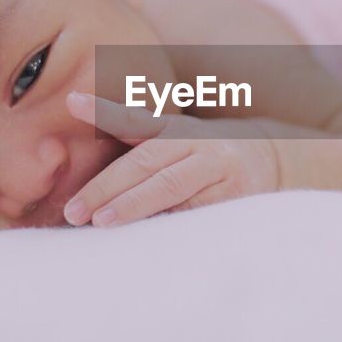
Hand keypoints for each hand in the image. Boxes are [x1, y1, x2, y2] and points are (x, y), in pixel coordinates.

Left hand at [62, 92, 280, 226]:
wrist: (270, 160)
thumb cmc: (199, 153)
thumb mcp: (170, 136)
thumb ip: (127, 128)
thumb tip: (72, 105)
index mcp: (175, 127)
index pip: (134, 119)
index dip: (103, 111)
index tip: (72, 102)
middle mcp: (197, 143)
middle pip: (148, 162)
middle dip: (109, 187)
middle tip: (76, 209)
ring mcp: (219, 169)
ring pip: (172, 189)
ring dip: (135, 206)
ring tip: (102, 222)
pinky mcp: (236, 197)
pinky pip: (196, 214)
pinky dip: (169, 226)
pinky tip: (145, 240)